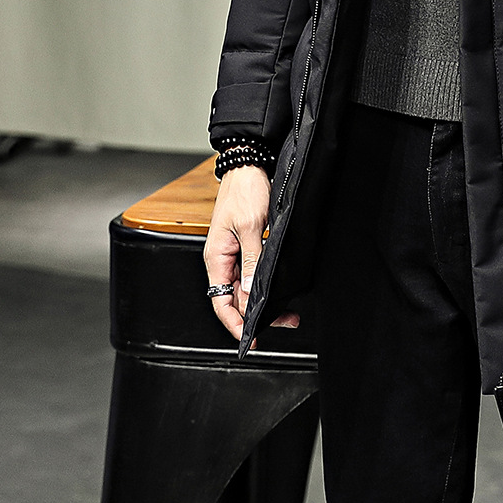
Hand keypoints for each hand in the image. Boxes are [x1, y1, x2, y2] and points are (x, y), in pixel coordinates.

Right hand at [203, 163, 299, 343]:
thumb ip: (251, 259)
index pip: (221, 302)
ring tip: (286, 311)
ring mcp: (234, 252)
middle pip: (234, 298)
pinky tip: (277, 289)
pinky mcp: (245, 244)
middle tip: (281, 322)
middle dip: (254, 316)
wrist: (249, 164)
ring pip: (244, 287)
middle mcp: (222, 259)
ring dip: (261, 301)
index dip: (235, 323)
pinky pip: (251, 272)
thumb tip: (249, 292)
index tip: (251, 338)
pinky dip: (262, 284)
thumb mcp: (251, 225)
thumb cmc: (245, 190)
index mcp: (216, 257)